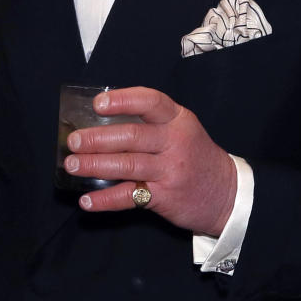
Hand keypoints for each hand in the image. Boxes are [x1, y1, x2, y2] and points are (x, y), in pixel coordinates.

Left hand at [63, 86, 236, 235]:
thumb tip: (98, 120)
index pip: (150, 102)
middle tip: (73, 141)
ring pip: (127, 165)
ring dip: (94, 165)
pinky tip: (86, 200)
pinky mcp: (165, 197)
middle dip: (98, 138)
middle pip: (132, 136)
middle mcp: (175, 142)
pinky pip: (130, 197)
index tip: (97, 104)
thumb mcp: (182, 130)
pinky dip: (105, 200)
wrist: (229, 194)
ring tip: (72, 165)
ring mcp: (170, 170)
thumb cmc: (194, 156)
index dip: (122, 100)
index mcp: (178, 119)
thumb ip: (150, 123)